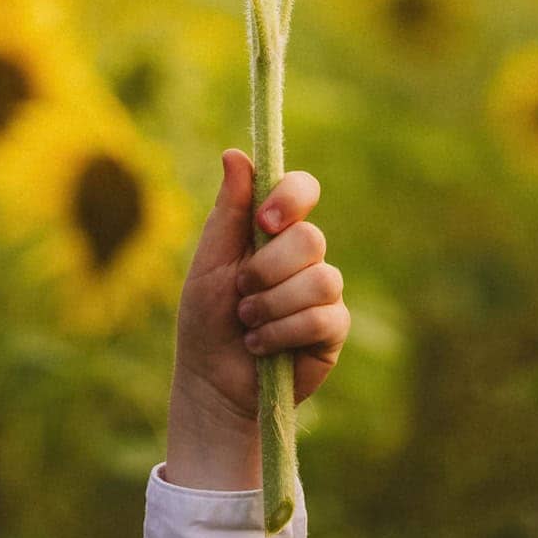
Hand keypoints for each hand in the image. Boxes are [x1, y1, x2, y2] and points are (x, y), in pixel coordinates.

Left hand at [164, 148, 347, 491]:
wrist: (212, 383)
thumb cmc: (205, 319)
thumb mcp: (210, 261)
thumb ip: (228, 212)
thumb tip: (234, 153)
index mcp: (273, 231)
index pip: (302, 190)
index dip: (291, 198)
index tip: (264, 223)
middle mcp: (304, 256)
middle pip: (311, 238)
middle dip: (267, 270)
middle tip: (241, 292)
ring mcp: (322, 292)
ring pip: (321, 278)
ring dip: (273, 305)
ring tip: (248, 323)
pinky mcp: (332, 329)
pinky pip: (324, 317)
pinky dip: (284, 332)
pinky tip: (263, 346)